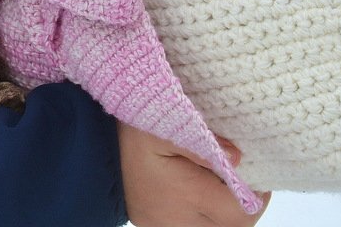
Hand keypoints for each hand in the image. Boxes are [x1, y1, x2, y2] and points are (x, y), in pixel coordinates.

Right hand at [117, 122, 270, 226]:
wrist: (85, 147)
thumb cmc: (125, 133)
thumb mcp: (162, 124)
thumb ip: (202, 141)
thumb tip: (238, 158)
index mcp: (186, 195)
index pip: (242, 212)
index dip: (255, 193)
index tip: (250, 170)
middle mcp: (179, 221)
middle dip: (243, 204)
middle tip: (238, 176)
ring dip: (224, 212)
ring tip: (218, 184)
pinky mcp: (155, 226)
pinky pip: (193, 226)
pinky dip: (204, 214)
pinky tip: (196, 192)